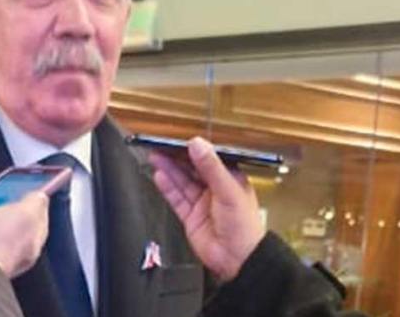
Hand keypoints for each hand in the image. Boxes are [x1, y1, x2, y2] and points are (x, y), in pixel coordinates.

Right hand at [148, 137, 264, 282]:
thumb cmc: (244, 227)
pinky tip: (159, 176)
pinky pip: (177, 199)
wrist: (238, 260)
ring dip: (169, 170)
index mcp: (230, 180)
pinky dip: (168, 188)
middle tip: (160, 146)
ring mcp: (202, 204)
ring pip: (182, 183)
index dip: (194, 150)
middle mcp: (215, 190)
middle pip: (192, 170)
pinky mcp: (190, 217)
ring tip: (155, 157)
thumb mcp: (228, 190)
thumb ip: (211, 167)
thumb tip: (198, 144)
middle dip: (176, 158)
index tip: (179, 140)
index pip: (208, 160)